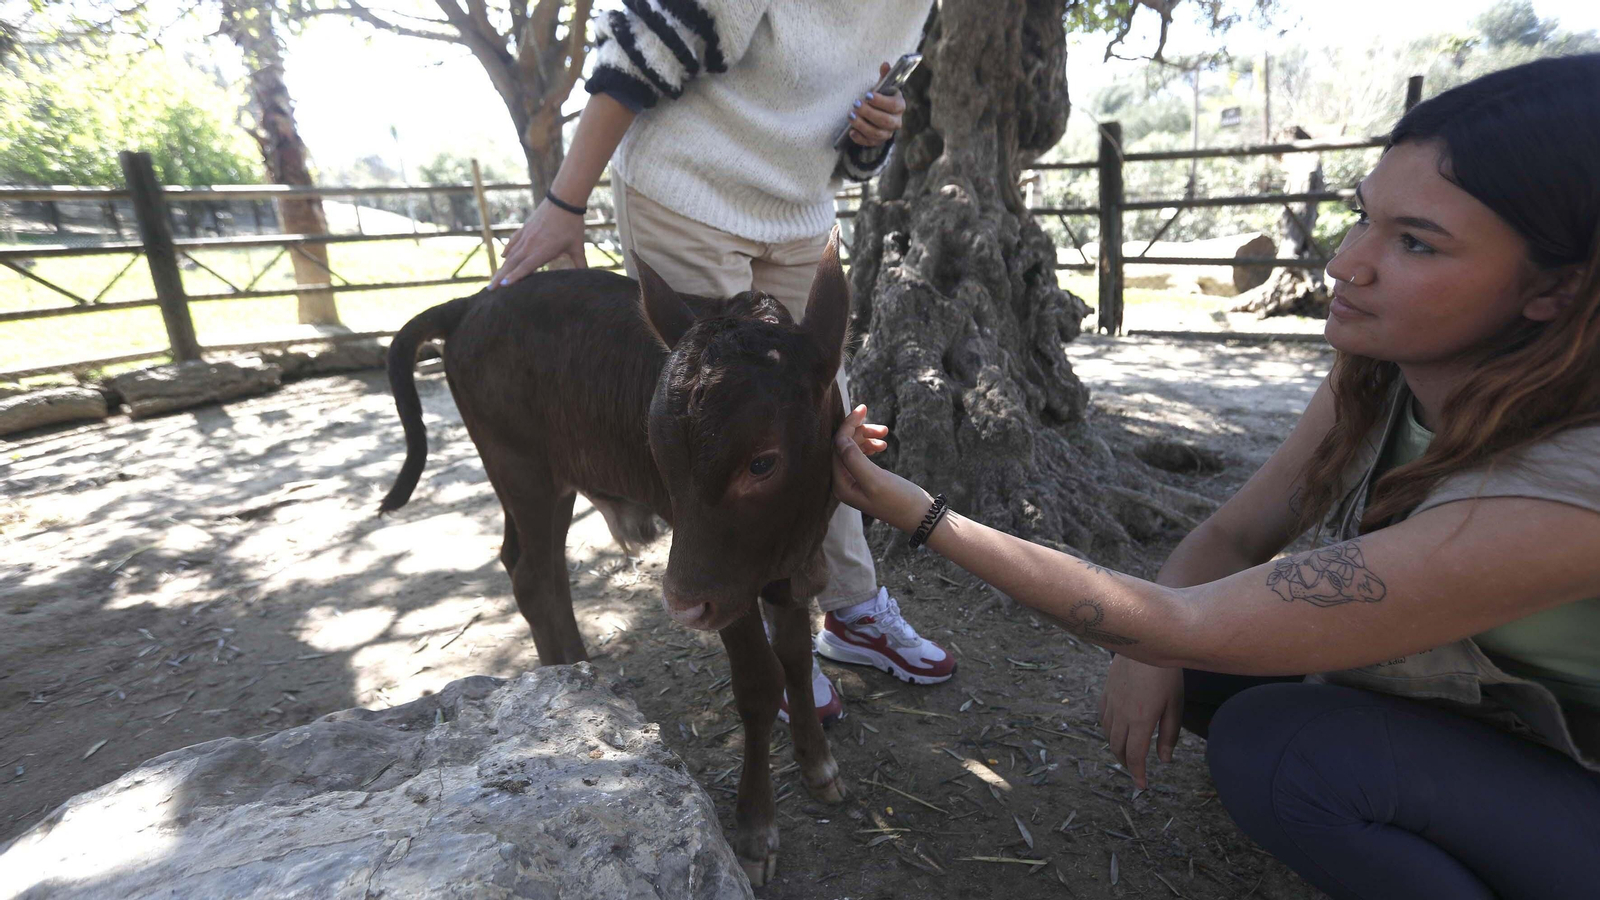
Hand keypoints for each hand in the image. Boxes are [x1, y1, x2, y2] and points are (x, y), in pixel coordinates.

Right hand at [489, 198, 587, 288]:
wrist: (564, 200)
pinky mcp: (525, 228)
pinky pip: (513, 242)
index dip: (514, 277)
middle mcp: (531, 244)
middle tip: (490, 289)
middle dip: (500, 277)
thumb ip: (581, 263)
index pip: (526, 267)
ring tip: (494, 279)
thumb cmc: (572, 225)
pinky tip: (503, 257)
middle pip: (512, 263)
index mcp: (543, 250)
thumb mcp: (577, 246)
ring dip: (501, 267)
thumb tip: (589, 277)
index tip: (503, 285)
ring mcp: (526, 235)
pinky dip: (508, 250)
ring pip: (510, 254)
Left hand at [832, 404, 930, 530]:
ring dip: (867, 437)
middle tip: (883, 427)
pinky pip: (861, 455)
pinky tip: (882, 444)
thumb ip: (854, 459)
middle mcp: (843, 483)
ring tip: (886, 433)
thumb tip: (840, 439)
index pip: (837, 447)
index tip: (864, 408)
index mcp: (840, 485)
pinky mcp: (865, 479)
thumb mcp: (875, 479)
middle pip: (843, 446)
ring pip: (853, 448)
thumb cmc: (899, 500)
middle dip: (860, 431)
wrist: (921, 516)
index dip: (848, 426)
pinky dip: (870, 445)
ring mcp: (853, 481)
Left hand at [845, 62, 906, 148]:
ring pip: (877, 133)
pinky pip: (870, 143)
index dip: (881, 101)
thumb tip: (885, 64)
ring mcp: (887, 133)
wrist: (879, 113)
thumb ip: (884, 77)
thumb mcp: (883, 87)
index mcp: (899, 106)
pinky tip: (851, 132)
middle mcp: (896, 121)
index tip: (867, 95)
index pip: (893, 105)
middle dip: (869, 113)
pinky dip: (860, 138)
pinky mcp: (878, 142)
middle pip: (885, 121)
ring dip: (862, 125)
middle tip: (856, 105)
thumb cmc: (881, 98)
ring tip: (850, 116)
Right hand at [1097, 656, 1184, 789]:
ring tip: (1126, 752)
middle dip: (1126, 763)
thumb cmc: (1167, 674)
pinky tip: (1115, 729)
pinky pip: (1102, 717)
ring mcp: (1111, 703)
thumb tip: (1164, 760)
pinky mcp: (1107, 692)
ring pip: (1108, 734)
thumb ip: (1168, 735)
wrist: (1147, 642)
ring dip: (1116, 748)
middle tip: (1136, 770)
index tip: (1141, 786)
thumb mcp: (1175, 706)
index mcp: (1141, 721)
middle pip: (1118, 748)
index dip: (1138, 774)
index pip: (1135, 756)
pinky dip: (1108, 729)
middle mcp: (1122, 715)